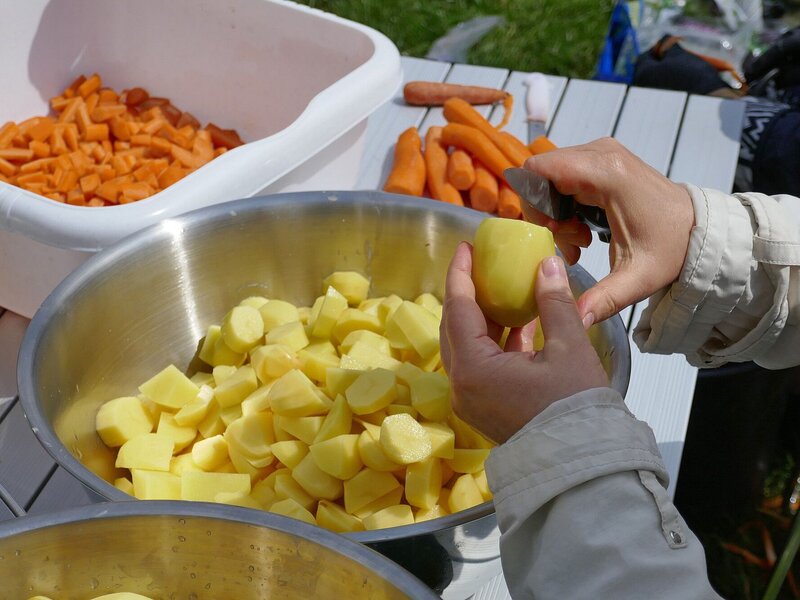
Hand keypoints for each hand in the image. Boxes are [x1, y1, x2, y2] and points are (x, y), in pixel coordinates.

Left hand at [440, 243, 607, 443]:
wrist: (583, 465)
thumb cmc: (575, 407)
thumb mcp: (568, 348)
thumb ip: (554, 303)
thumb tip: (547, 266)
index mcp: (473, 368)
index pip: (458, 309)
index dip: (461, 274)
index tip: (465, 248)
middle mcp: (463, 385)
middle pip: (456, 327)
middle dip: (469, 294)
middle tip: (481, 265)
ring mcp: (472, 400)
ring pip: (469, 346)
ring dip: (485, 318)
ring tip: (503, 288)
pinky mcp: (487, 408)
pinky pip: (483, 365)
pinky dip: (497, 341)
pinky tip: (520, 323)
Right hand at [524, 137, 694, 325]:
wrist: (700, 229)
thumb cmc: (671, 249)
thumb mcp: (637, 279)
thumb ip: (603, 299)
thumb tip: (576, 322)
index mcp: (606, 173)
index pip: (539, 170)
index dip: (533, 202)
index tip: (551, 232)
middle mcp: (601, 153)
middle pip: (542, 175)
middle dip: (545, 212)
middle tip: (571, 243)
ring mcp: (601, 153)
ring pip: (550, 177)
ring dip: (556, 212)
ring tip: (581, 240)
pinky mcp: (601, 159)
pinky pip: (564, 176)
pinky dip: (566, 204)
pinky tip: (585, 230)